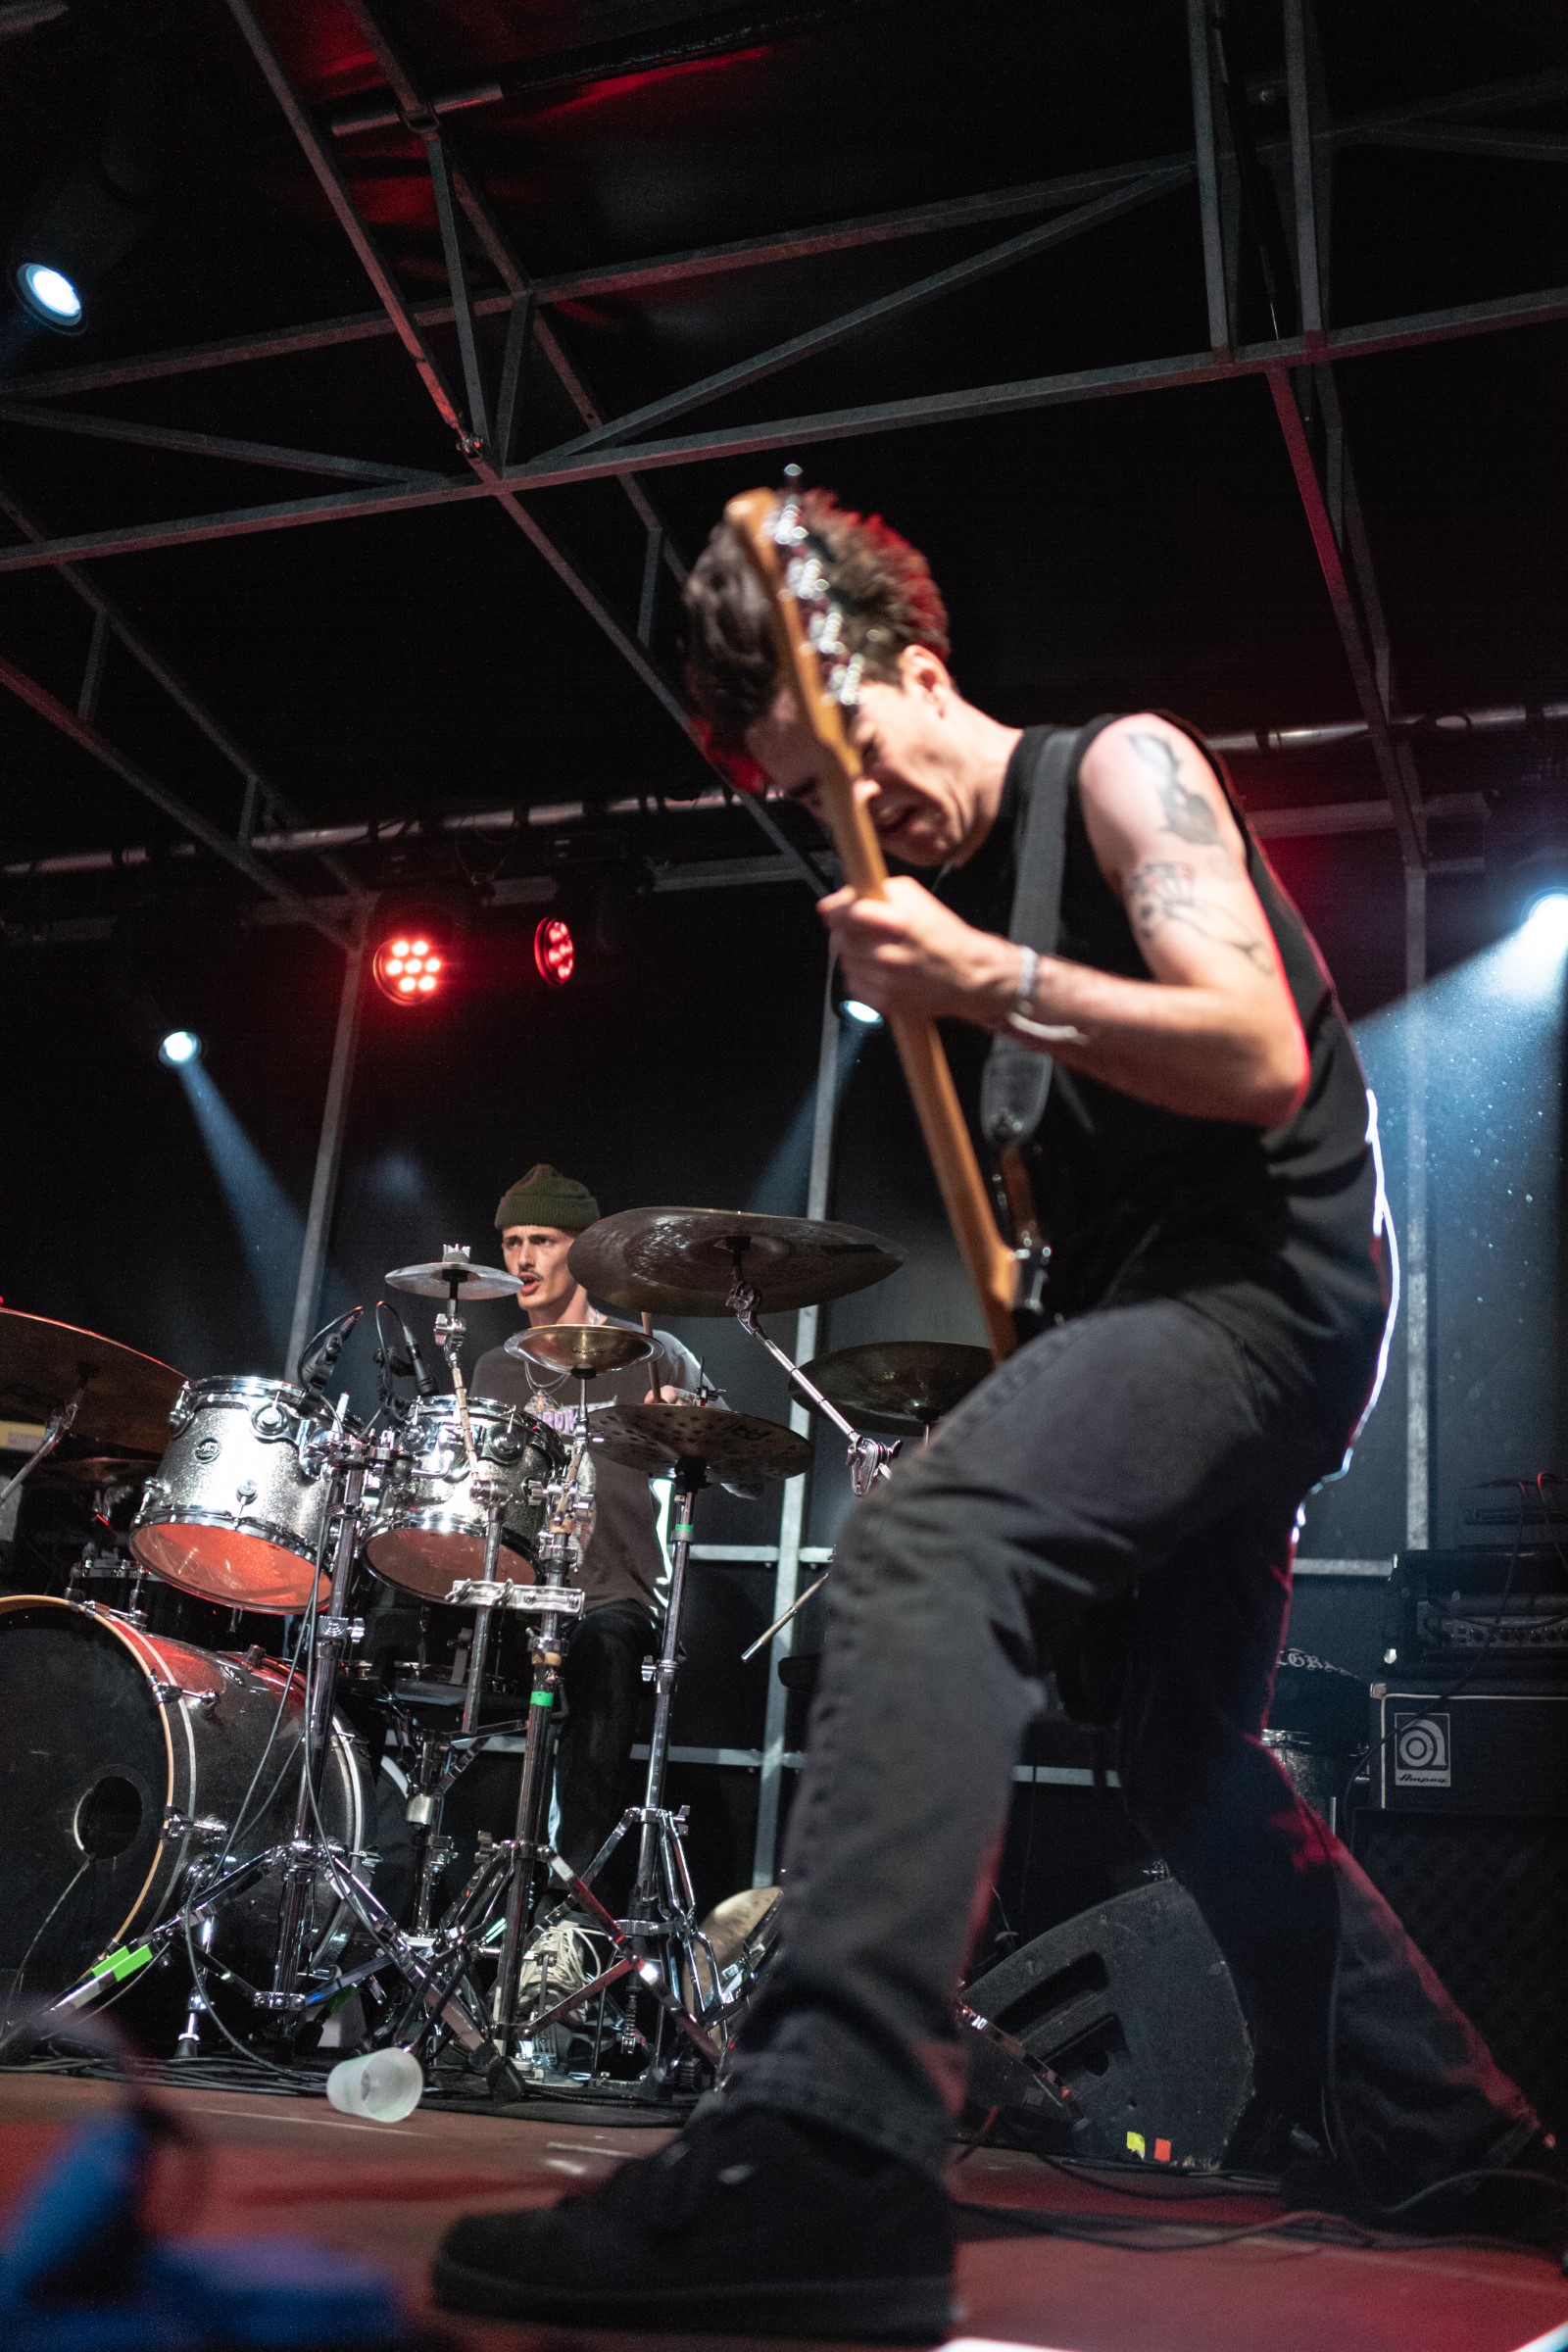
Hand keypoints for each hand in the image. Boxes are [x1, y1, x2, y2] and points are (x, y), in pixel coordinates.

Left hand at [818, 876, 1017, 1026]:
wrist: (968, 975)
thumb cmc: (942, 934)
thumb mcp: (915, 897)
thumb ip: (875, 891)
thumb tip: (840, 899)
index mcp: (897, 923)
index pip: (845, 914)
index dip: (834, 911)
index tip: (832, 911)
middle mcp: (888, 954)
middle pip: (840, 940)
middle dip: (845, 932)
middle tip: (862, 932)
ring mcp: (886, 982)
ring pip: (845, 962)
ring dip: (854, 954)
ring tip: (878, 951)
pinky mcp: (885, 1003)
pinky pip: (853, 984)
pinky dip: (861, 976)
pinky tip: (880, 970)